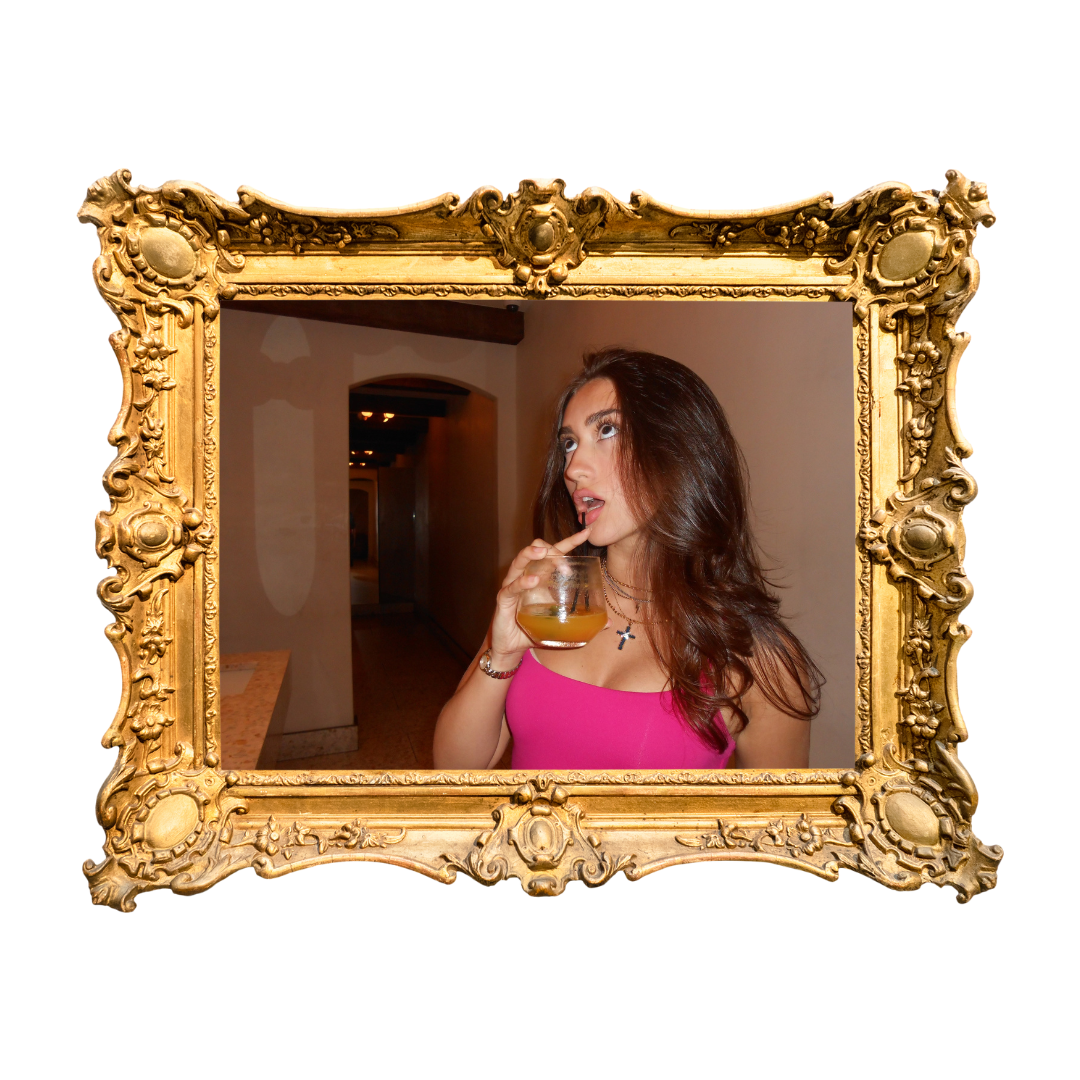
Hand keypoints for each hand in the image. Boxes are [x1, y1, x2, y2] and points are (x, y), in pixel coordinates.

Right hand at [489, 526, 593, 662]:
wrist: (512, 648)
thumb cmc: (534, 629)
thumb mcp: (561, 622)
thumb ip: (581, 619)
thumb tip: (607, 623)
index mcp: (542, 576)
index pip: (555, 553)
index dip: (570, 541)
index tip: (586, 533)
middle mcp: (526, 575)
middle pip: (537, 550)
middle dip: (552, 549)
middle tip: (566, 564)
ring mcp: (513, 585)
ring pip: (520, 561)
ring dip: (531, 554)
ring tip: (543, 552)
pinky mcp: (504, 599)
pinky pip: (511, 587)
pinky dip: (522, 582)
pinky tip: (533, 581)